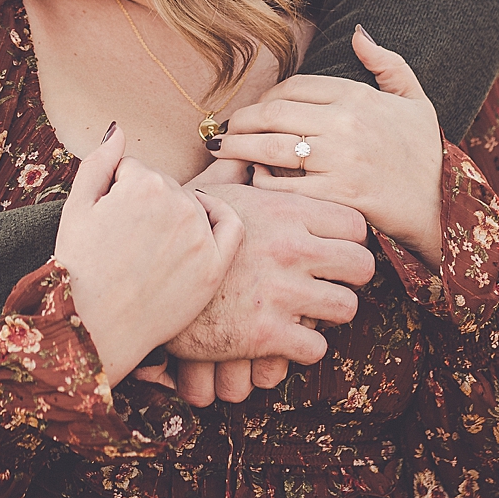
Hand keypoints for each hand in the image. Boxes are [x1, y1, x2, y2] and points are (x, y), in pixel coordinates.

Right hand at [54, 124, 243, 386]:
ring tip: (148, 246)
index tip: (107, 219)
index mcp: (143, 183)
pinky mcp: (215, 266)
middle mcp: (178, 202)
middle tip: (124, 239)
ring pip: (192, 204)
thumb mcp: (76, 207)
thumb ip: (100, 162)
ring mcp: (200, 235)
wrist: (94, 328)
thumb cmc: (79, 268)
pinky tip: (200, 224)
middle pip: (164, 186)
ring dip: (175, 214)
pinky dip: (218, 215)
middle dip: (146, 204)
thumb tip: (119, 129)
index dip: (116, 192)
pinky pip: (230, 225)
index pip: (134, 171)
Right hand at [157, 185, 375, 405]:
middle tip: (332, 283)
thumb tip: (240, 147)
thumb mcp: (206, 193)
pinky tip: (285, 340)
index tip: (336, 249)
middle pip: (362, 266)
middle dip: (350, 279)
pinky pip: (315, 348)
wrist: (136, 278)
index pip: (355, 224)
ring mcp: (280, 292)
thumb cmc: (174, 234)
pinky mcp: (265, 333)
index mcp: (282, 210)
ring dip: (329, 315)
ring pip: (346, 309)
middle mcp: (289, 248)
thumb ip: (234, 171)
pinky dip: (303, 349)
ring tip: (311, 313)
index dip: (350, 240)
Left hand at [212, 26, 444, 267]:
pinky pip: (285, 186)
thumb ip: (387, 63)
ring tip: (222, 150)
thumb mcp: (415, 99)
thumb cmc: (425, 154)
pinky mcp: (337, 196)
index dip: (266, 96)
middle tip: (225, 129)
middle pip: (274, 114)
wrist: (442, 206)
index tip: (256, 108)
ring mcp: (341, 160)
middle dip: (242, 120)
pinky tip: (253, 181)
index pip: (294, 86)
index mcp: (358, 97)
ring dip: (239, 148)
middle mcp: (346, 124)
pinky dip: (263, 182)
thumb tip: (358, 33)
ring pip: (272, 148)